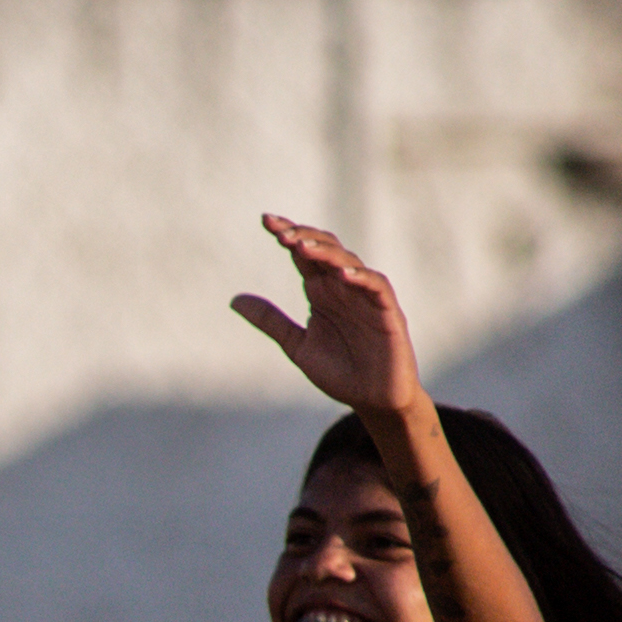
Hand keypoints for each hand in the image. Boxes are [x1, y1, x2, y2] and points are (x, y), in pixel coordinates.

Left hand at [231, 215, 428, 417]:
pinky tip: (343, 275)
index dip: (288, 235)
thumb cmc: (340, 371)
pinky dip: (362, 279)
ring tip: (302, 246)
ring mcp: (367, 298)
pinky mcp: (388, 313)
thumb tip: (233, 300)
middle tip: (280, 232)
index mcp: (322, 291)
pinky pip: (376, 288)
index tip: (265, 221)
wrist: (373, 401)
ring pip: (349, 263)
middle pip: (326, 250)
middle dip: (304, 238)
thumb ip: (271, 321)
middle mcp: (344, 288)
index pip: (304, 254)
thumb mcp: (297, 346)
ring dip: (327, 253)